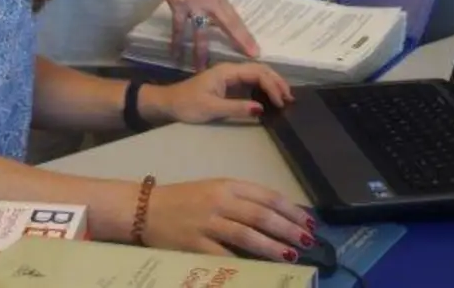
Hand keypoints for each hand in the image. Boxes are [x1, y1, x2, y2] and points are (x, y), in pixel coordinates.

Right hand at [142, 178, 316, 262]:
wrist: (145, 208)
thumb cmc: (184, 199)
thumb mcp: (215, 189)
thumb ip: (242, 200)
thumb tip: (277, 216)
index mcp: (228, 184)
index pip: (267, 196)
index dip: (291, 210)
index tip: (308, 222)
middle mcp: (220, 201)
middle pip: (262, 215)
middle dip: (289, 229)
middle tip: (308, 241)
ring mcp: (207, 223)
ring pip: (248, 234)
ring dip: (273, 246)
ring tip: (292, 255)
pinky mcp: (195, 244)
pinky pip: (224, 255)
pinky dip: (244, 263)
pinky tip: (260, 269)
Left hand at [146, 62, 293, 124]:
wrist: (167, 104)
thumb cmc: (187, 105)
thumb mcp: (212, 109)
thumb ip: (237, 107)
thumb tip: (261, 108)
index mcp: (227, 71)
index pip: (257, 73)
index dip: (272, 86)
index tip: (281, 102)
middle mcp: (230, 70)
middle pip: (260, 70)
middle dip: (276, 82)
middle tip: (290, 98)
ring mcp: (229, 76)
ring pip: (257, 75)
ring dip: (272, 84)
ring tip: (285, 97)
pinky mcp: (228, 84)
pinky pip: (250, 82)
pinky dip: (263, 88)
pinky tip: (270, 97)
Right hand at [150, 0, 258, 68]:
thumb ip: (212, 2)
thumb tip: (220, 17)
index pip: (236, 18)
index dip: (246, 35)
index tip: (256, 50)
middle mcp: (210, 1)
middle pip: (228, 23)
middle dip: (239, 40)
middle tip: (250, 56)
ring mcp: (195, 3)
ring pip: (201, 32)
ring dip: (201, 52)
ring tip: (202, 68)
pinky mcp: (179, 4)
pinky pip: (178, 27)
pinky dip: (176, 41)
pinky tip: (175, 54)